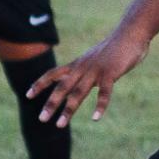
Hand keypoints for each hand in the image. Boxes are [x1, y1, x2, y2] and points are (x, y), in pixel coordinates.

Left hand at [27, 24, 148, 126]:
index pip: (53, 74)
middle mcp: (82, 68)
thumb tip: (79, 79)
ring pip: (78, 92)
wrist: (130, 33)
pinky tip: (95, 118)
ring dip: (68, 110)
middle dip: (51, 104)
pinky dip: (100, 106)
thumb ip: (85, 70)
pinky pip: (104, 92)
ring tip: (59, 125)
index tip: (28, 95)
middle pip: (62, 87)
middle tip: (42, 119)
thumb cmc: (114, 47)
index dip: (40, 84)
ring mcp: (96, 71)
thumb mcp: (94, 58)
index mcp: (77, 64)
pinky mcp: (110, 74)